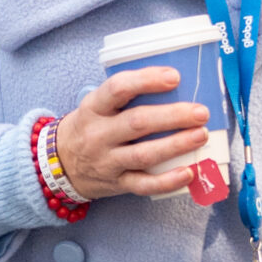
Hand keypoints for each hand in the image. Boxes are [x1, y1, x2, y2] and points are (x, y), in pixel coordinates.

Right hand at [53, 67, 210, 200]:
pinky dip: (168, 181)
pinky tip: (189, 172)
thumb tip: (176, 86)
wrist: (60, 164)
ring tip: (201, 135)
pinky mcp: (117, 184)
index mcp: (94, 107)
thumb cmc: (90, 127)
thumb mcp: (96, 106)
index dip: (147, 81)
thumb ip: (126, 96)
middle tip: (200, 112)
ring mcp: (107, 162)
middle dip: (172, 116)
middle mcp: (98, 134)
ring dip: (176, 145)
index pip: (118, 89)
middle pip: (137, 123)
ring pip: (144, 154)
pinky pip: (144, 185)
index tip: (174, 77)